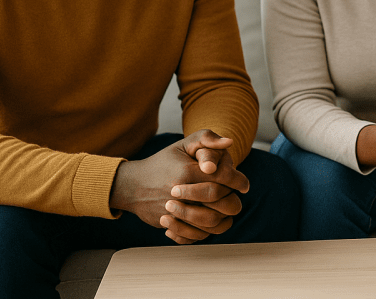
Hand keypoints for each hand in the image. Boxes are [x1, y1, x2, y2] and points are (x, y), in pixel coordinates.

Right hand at [110, 130, 249, 243]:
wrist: (131, 185)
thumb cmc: (163, 162)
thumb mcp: (183, 144)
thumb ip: (207, 139)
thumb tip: (230, 142)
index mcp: (187, 172)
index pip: (222, 178)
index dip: (238, 181)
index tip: (244, 185)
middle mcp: (181, 193)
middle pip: (220, 202)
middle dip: (232, 200)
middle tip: (234, 197)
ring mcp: (174, 211)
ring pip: (210, 222)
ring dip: (222, 217)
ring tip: (223, 210)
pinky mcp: (169, 225)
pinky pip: (195, 236)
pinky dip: (205, 232)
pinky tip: (208, 223)